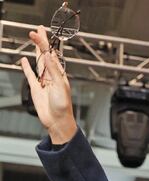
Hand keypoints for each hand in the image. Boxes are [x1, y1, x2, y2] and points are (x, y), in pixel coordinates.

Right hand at [19, 25, 77, 143]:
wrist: (57, 122)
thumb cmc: (63, 107)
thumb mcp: (60, 86)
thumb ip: (53, 71)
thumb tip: (48, 55)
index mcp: (60, 75)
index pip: (52, 55)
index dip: (46, 43)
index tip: (39, 33)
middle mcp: (52, 76)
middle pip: (45, 55)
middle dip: (41, 42)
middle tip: (37, 30)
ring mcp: (43, 81)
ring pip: (38, 62)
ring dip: (36, 51)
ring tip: (33, 40)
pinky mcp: (36, 89)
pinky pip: (30, 75)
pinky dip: (27, 67)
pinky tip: (24, 60)